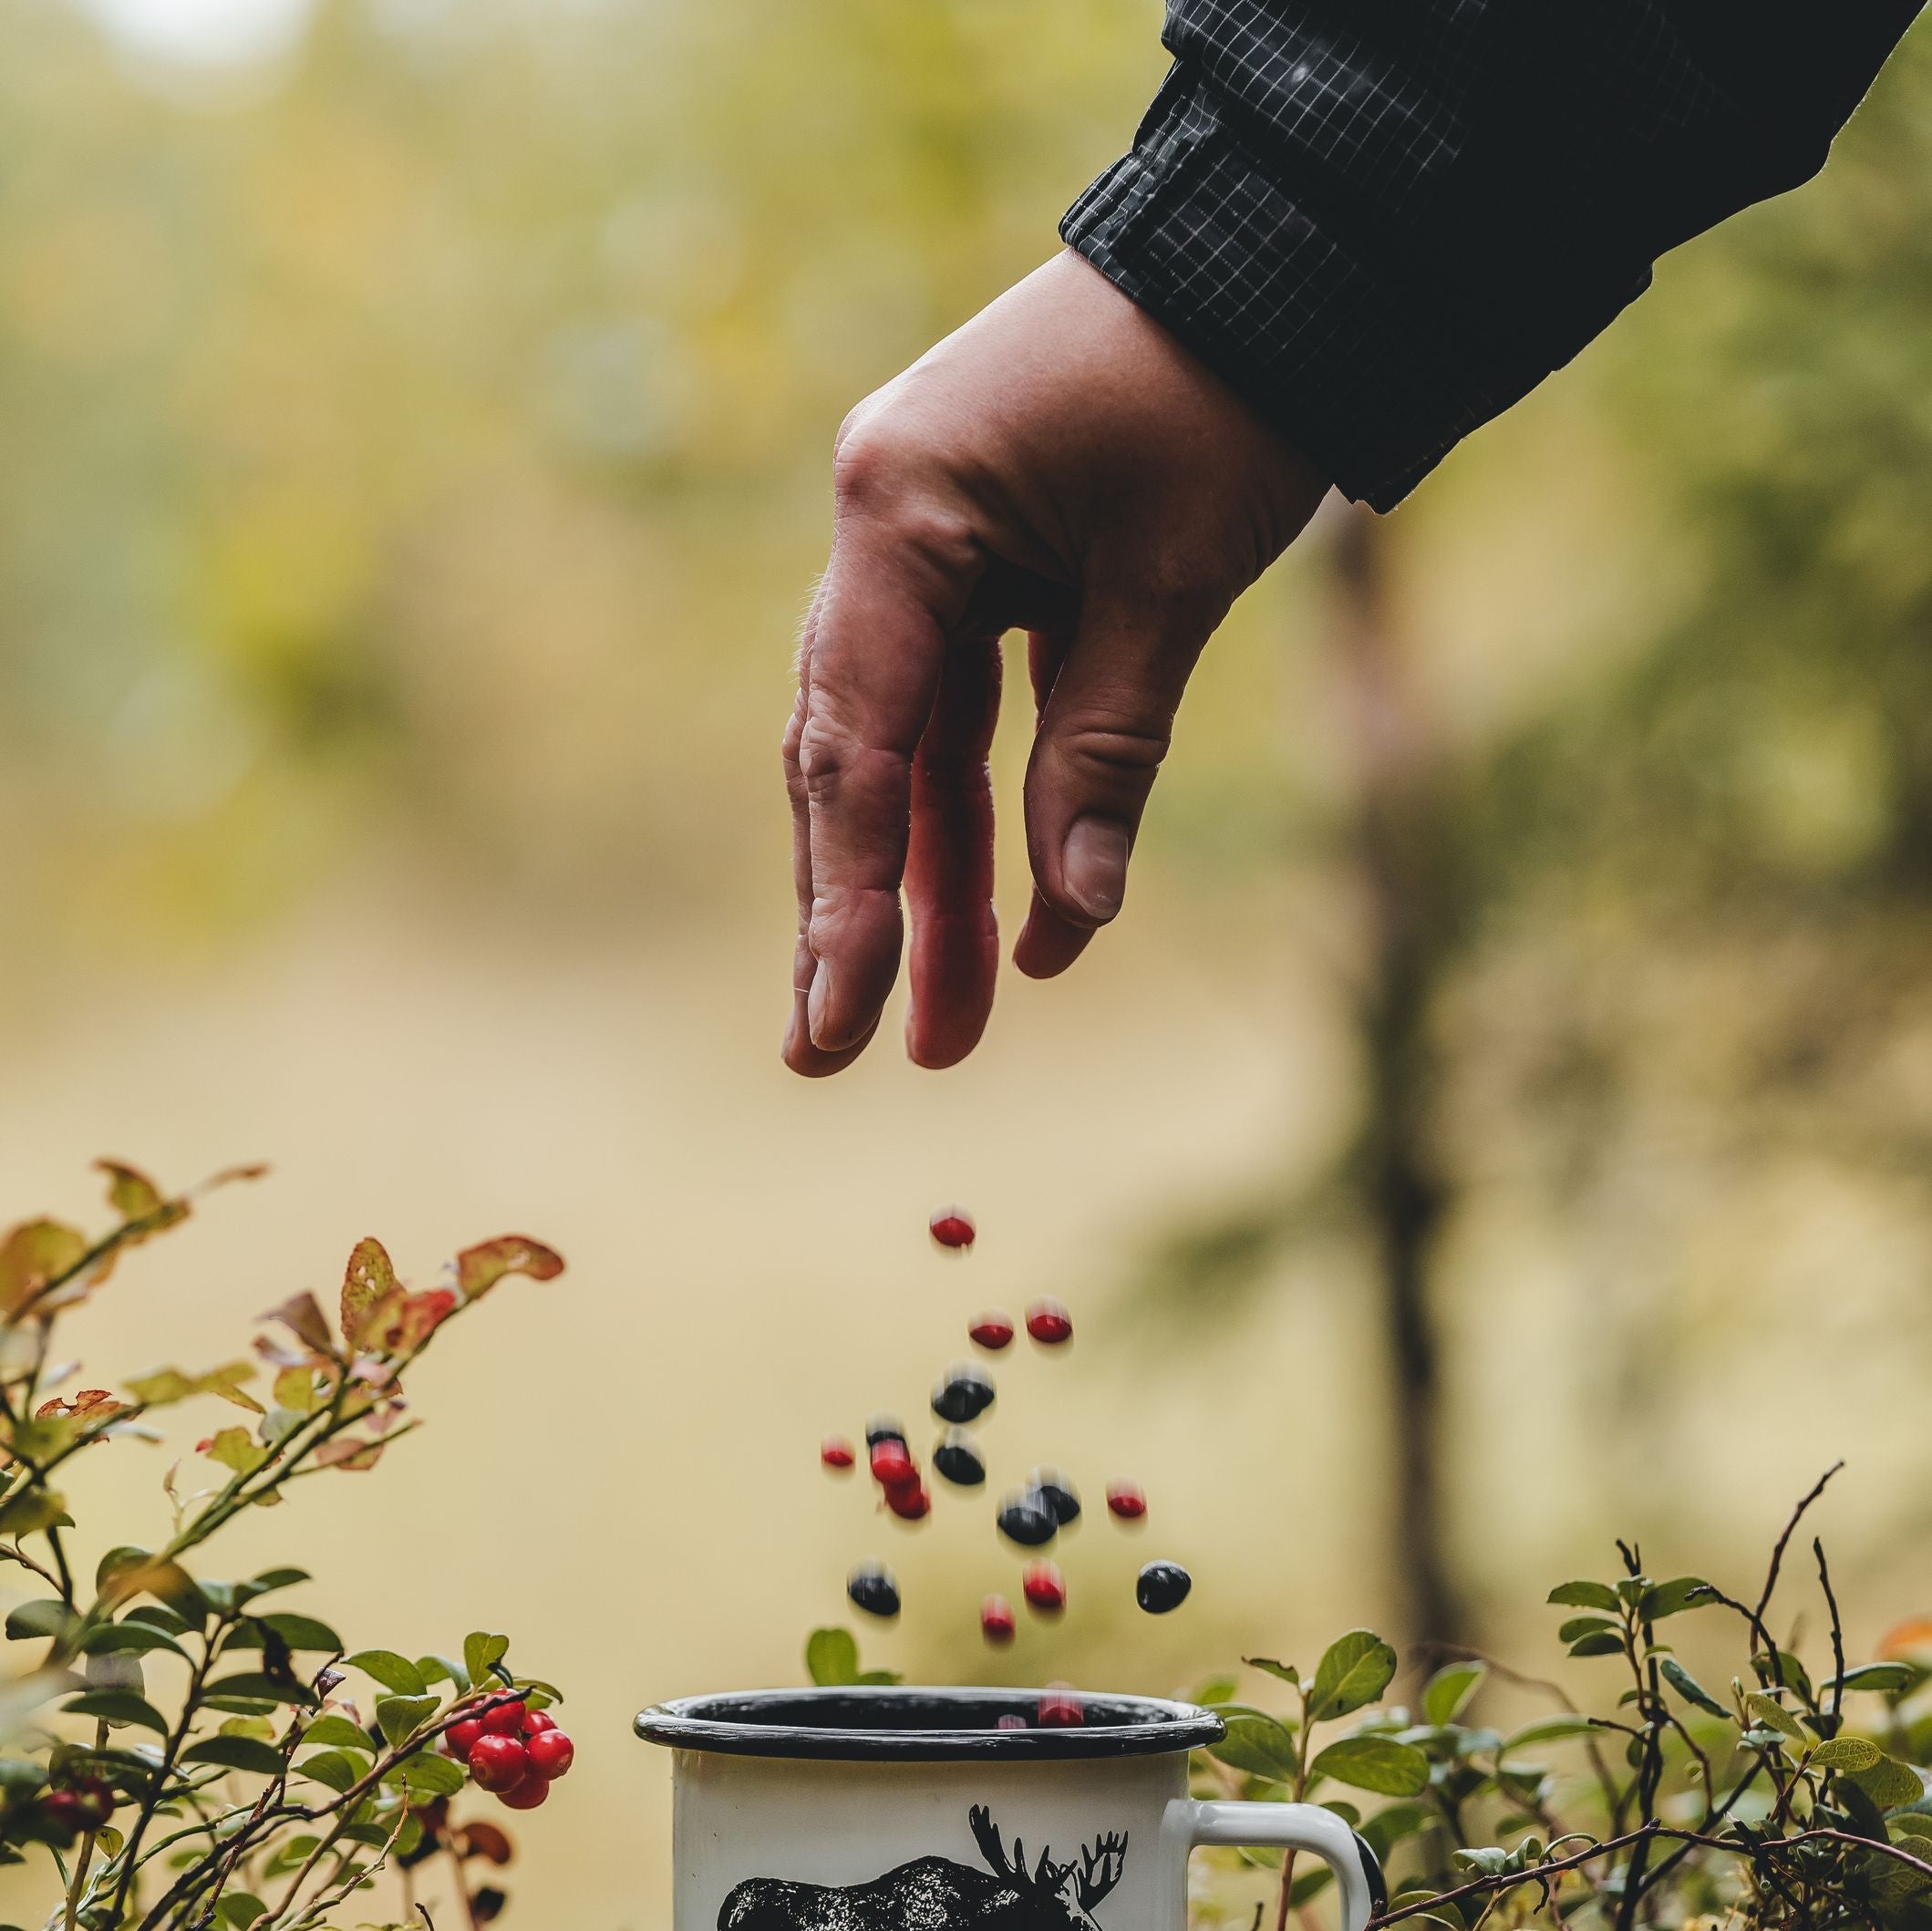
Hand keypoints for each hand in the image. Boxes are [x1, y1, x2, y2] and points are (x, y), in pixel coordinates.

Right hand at [782, 250, 1328, 1075]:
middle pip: (854, 757)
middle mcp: (885, 524)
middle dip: (863, 913)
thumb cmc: (1227, 393)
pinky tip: (1018, 919)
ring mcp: (927, 536)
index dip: (845, 902)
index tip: (835, 1025)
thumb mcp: (1170, 585)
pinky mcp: (983, 550)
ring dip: (934, 882)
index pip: (856, 745)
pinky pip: (968, 706)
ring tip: (951, 1028)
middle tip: (840, 1056)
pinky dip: (994, 804)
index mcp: (900, 512)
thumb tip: (1071, 919)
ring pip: (912, 747)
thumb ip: (1106, 754)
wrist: (1283, 251)